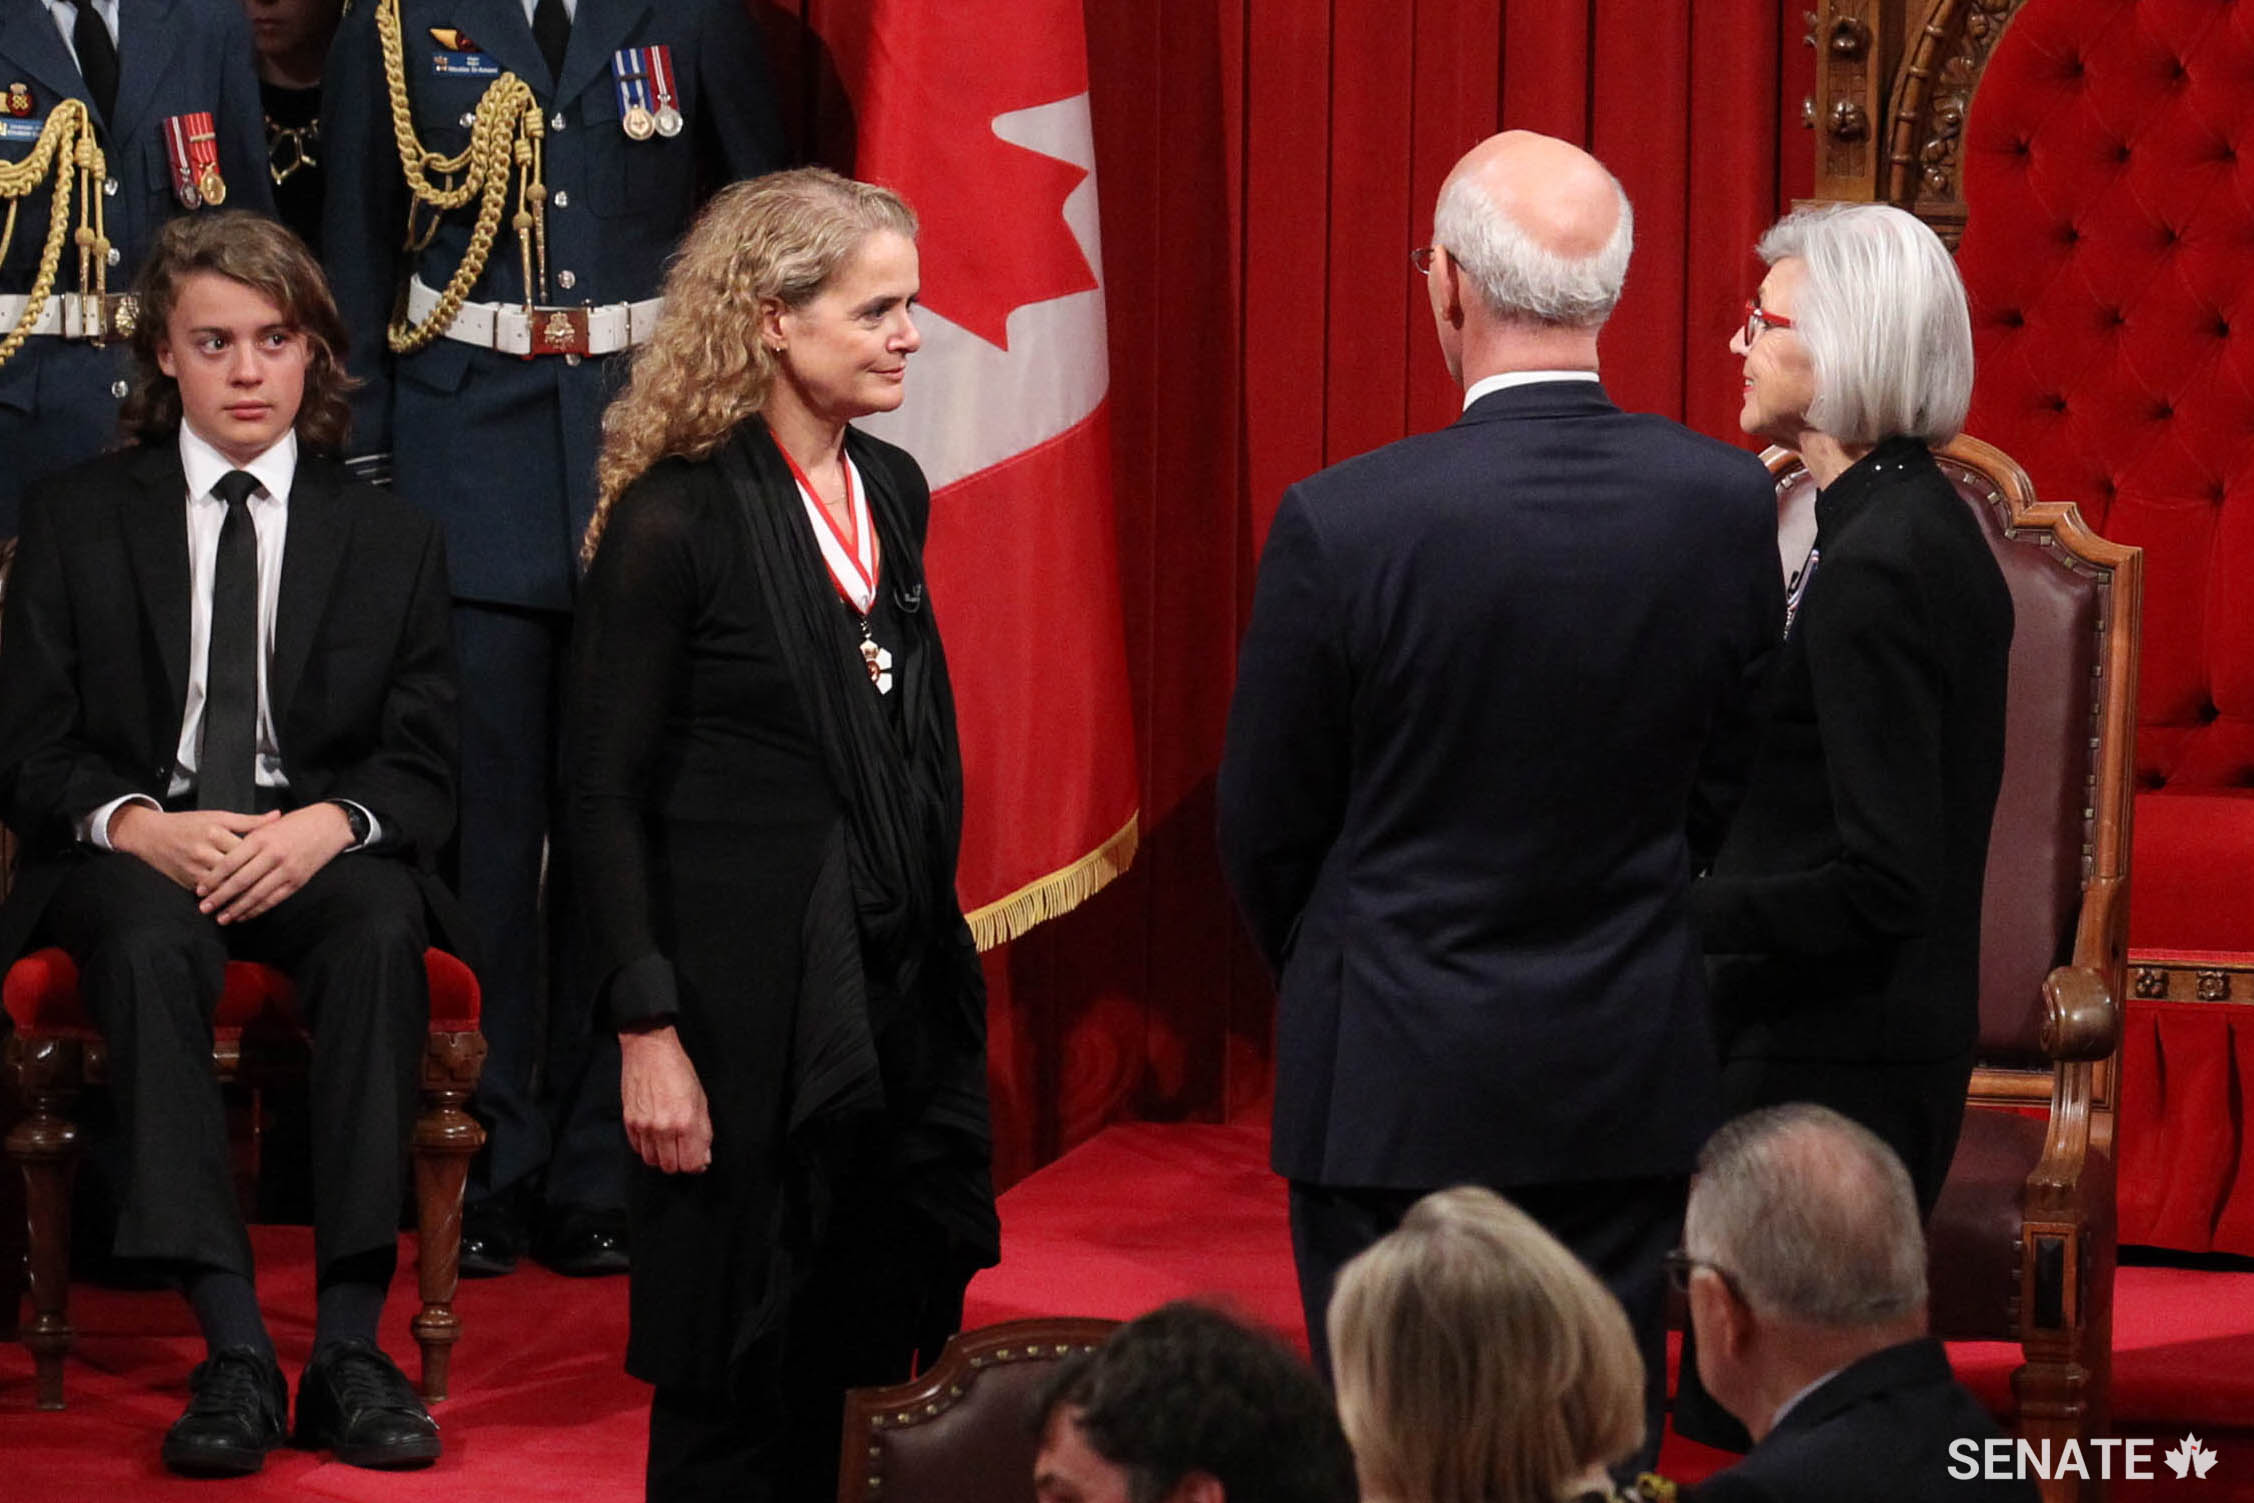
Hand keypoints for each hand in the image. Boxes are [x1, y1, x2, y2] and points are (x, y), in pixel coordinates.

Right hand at [108, 804, 275, 892]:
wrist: (151, 836)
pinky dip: (224, 898)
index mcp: (214, 832)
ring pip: (223, 885)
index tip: (283, 861)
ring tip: (264, 899)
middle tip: (278, 884)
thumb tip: (278, 816)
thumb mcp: (218, 817)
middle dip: (255, 877)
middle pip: (235, 869)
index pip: (245, 848)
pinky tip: (239, 904)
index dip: (264, 856)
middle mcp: (203, 851)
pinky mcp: (187, 881)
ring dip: (240, 894)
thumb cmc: (190, 824)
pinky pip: (210, 893)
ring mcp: (194, 868)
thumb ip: (249, 821)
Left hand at [194, 803, 354, 923]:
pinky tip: (244, 915)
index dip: (213, 879)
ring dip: (237, 908)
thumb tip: (221, 860)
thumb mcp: (268, 826)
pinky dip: (257, 909)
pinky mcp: (298, 881)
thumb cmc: (296, 824)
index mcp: (261, 839)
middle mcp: (273, 855)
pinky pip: (273, 899)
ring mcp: (287, 870)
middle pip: (240, 881)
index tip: (201, 889)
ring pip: (256, 894)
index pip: (230, 863)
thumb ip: (247, 841)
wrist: (329, 825)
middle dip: (220, 897)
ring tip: (222, 918)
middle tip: (205, 908)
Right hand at [620, 1026, 712, 1174]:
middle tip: (682, 1148)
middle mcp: (663, 1127)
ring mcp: (643, 1126)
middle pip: (670, 1167)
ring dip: (662, 1156)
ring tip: (668, 1141)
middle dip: (679, 1161)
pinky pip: (637, 1149)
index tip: (697, 1157)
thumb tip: (704, 1159)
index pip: (691, 1164)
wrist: (649, 1050)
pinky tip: (654, 1134)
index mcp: (685, 1121)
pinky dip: (647, 1147)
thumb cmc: (679, 1071)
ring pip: (652, 1161)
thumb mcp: (701, 1099)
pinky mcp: (628, 1122)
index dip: (696, 1164)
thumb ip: (703, 1132)